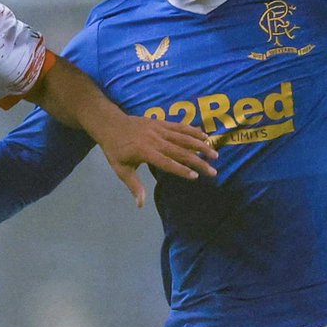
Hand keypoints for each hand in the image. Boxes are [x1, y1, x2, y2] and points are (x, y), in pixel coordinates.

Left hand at [97, 115, 216, 205]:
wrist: (110, 124)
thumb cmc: (115, 150)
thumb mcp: (121, 170)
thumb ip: (134, 186)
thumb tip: (141, 204)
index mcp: (145, 152)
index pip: (167, 163)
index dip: (181, 170)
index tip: (195, 176)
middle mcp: (155, 140)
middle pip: (180, 151)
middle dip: (198, 161)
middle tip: (212, 171)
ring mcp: (160, 129)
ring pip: (184, 137)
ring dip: (201, 145)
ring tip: (215, 153)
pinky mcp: (162, 122)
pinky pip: (180, 126)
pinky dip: (193, 131)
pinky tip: (205, 136)